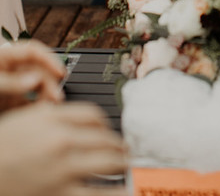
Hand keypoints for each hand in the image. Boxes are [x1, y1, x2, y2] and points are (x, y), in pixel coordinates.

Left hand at [0, 40, 65, 110]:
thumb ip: (12, 82)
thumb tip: (36, 80)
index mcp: (6, 55)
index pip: (33, 51)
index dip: (49, 60)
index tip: (61, 73)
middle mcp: (12, 66)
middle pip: (38, 68)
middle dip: (49, 82)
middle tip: (56, 97)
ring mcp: (12, 81)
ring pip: (37, 84)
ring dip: (45, 93)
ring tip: (49, 105)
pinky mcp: (11, 97)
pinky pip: (29, 97)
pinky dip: (36, 103)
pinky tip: (39, 110)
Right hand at [0, 101, 127, 195]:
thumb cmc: (0, 148)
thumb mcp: (23, 119)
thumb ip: (52, 114)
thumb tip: (76, 116)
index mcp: (52, 119)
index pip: (94, 114)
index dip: (106, 122)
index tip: (108, 129)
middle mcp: (62, 141)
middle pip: (106, 137)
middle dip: (118, 144)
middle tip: (125, 149)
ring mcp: (63, 169)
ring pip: (109, 162)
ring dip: (122, 164)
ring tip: (125, 166)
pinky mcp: (61, 194)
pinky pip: (98, 194)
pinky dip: (115, 192)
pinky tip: (122, 192)